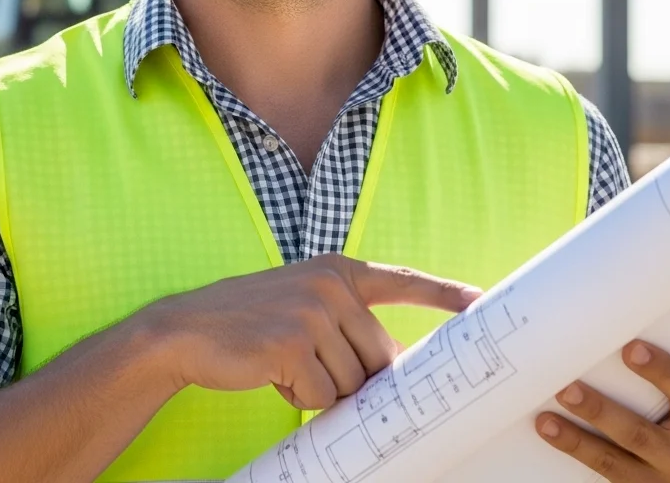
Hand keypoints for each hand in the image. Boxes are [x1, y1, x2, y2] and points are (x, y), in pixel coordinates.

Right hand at [140, 253, 479, 411]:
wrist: (186, 329)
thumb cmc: (248, 321)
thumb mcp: (301, 304)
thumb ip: (345, 320)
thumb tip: (391, 368)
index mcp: (335, 270)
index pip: (402, 280)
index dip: (445, 294)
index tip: (483, 302)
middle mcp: (330, 285)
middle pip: (381, 356)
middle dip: (355, 376)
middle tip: (310, 367)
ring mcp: (312, 313)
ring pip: (354, 382)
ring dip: (323, 388)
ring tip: (283, 364)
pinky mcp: (293, 345)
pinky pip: (324, 397)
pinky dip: (301, 398)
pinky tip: (272, 375)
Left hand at [536, 341, 669, 479]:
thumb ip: (669, 382)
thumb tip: (630, 342)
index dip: (660, 371)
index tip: (632, 349)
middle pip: (638, 433)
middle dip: (600, 412)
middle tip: (567, 390)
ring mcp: (662, 479)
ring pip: (615, 463)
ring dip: (578, 442)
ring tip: (545, 422)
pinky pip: (610, 478)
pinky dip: (581, 460)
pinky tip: (556, 444)